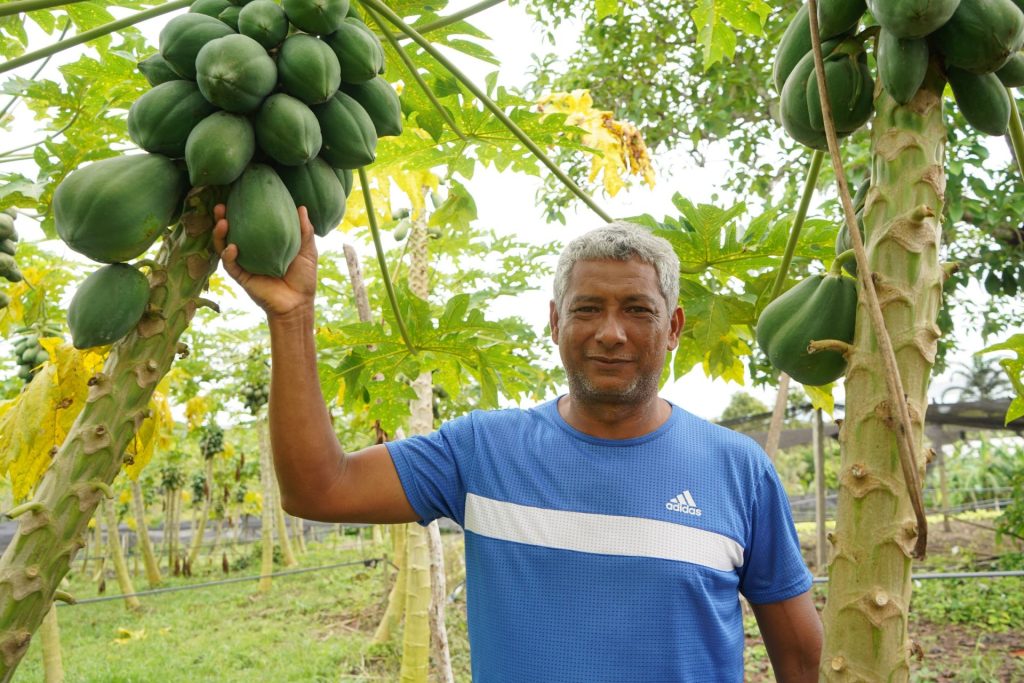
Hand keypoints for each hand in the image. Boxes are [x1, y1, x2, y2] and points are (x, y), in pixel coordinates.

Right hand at [213, 204, 318, 319]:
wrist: (299, 303)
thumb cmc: (304, 277)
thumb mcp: (307, 250)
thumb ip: (304, 230)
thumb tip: (301, 207)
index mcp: (264, 244)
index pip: (249, 224)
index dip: (241, 211)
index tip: (237, 196)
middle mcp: (251, 252)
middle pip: (231, 232)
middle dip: (222, 218)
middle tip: (220, 206)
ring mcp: (244, 264)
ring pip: (224, 246)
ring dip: (220, 234)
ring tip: (222, 221)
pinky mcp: (242, 277)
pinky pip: (230, 265)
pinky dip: (228, 255)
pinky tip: (232, 247)